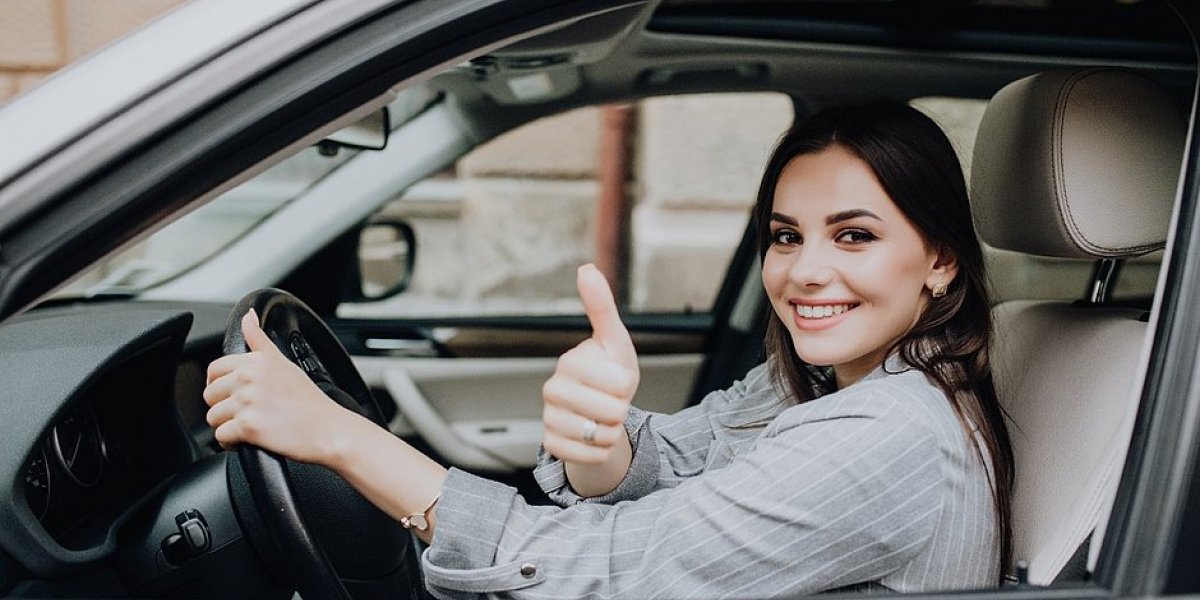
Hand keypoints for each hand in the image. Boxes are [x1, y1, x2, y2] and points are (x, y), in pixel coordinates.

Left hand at [203, 309, 360, 465]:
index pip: (214, 370)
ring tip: (251, 426)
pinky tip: (249, 440)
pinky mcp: (248, 426)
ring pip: (213, 417)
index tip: (233, 395)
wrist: (328, 430)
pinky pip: (221, 436)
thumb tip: (248, 316)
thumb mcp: (284, 363)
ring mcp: (247, 402)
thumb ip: (259, 339)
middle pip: (210, 395)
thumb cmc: (310, 401)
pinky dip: (232, 443)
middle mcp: (249, 378)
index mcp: (255, 361)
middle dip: (224, 408)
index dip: (221, 386)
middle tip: (248, 413)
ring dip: (227, 426)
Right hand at [542, 264, 639, 464]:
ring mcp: (549, 418)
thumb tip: (586, 268)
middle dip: (622, 411)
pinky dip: (601, 453)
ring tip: (602, 419)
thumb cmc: (609, 373)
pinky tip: (593, 438)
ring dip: (612, 432)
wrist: (599, 414)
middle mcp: (552, 389)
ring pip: (600, 436)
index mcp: (569, 362)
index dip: (626, 384)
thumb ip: (602, 306)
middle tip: (611, 402)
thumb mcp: (614, 341)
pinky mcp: (551, 445)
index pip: (617, 382)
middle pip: (611, 412)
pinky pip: (589, 456)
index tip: (617, 379)